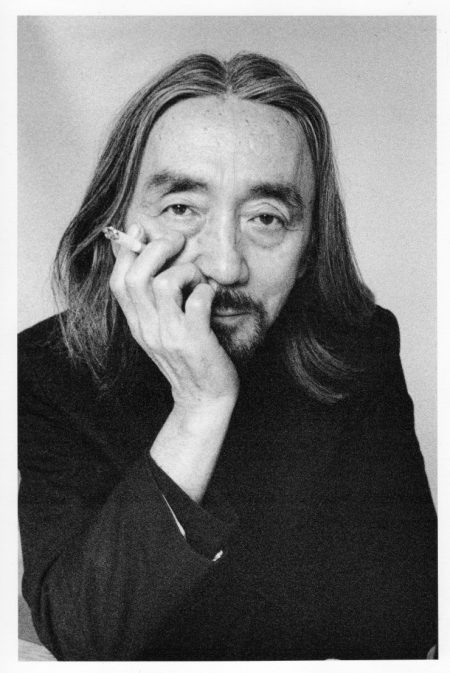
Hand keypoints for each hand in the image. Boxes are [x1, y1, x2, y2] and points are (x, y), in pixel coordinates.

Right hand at [109, 225, 238, 410]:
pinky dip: (207, 290)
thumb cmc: (188, 357)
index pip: (118, 281)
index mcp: (137, 323)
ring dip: (186, 271)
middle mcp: (148, 329)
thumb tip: (152, 258)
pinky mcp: (195, 342)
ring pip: (164, 284)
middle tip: (178, 244)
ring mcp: (170, 336)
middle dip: (156, 249)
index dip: (127, 250)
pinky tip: (212, 295)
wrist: (204, 398)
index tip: (142, 229)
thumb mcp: (161, 329)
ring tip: (199, 278)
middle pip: (136, 277)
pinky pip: (197, 302)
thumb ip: (153, 301)